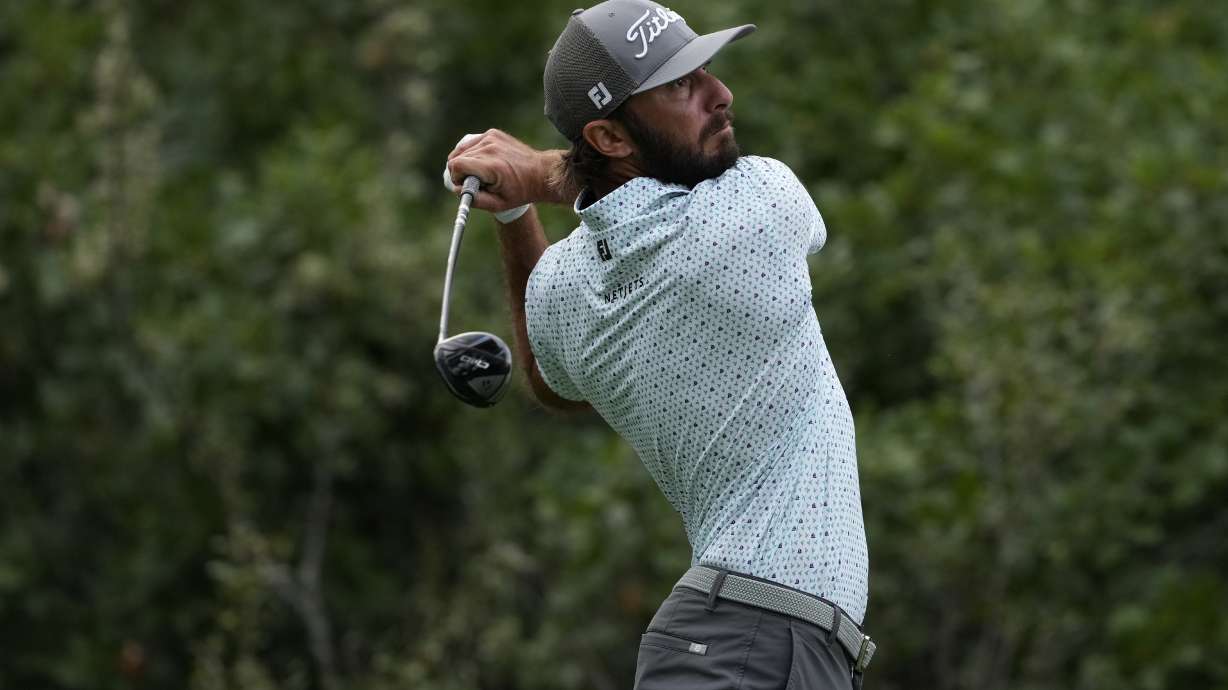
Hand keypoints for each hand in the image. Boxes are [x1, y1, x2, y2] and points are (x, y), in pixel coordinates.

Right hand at [444, 130, 564, 210]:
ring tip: (480, 173)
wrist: (540, 173)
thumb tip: (457, 189)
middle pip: (456, 158)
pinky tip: (483, 162)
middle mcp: (490, 148)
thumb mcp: (498, 204)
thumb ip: (475, 200)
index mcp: (492, 166)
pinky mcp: (492, 133)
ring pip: (461, 150)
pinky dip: (472, 153)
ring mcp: (491, 137)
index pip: (456, 165)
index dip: (456, 178)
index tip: (466, 185)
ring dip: (465, 162)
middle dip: (461, 172)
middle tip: (476, 181)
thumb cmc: (520, 191)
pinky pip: (471, 143)